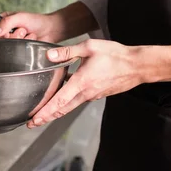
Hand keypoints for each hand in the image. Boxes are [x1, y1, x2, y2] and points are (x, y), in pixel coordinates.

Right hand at [0, 2, 99, 43]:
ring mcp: (13, 42)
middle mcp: (6, 32)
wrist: (50, 29)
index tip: (4, 30)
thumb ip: (6, 22)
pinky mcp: (19, 49)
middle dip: (12, 35)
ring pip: (8, 45)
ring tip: (28, 34)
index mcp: (3, 22)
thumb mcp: (20, 17)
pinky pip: (17, 50)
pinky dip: (25, 44)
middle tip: (22, 30)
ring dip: (20, 39)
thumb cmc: (36, 21)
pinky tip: (31, 40)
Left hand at [28, 39, 144, 127]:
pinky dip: (68, 103)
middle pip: (62, 110)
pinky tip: (64, 96)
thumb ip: (68, 51)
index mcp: (81, 82)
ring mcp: (93, 95)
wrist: (138, 65)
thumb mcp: (89, 47)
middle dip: (46, 118)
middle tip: (32, 123)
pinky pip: (79, 100)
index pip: (59, 102)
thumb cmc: (116, 55)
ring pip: (70, 106)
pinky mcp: (98, 94)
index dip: (45, 113)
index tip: (34, 120)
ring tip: (44, 113)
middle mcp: (86, 93)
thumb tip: (49, 55)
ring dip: (56, 111)